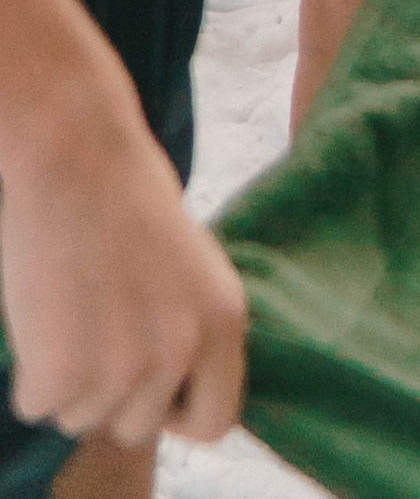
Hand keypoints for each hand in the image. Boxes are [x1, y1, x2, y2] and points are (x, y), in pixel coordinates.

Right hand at [0, 104, 246, 449]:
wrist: (78, 155)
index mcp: (224, 322)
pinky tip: (44, 315)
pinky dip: (31, 374)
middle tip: (96, 330)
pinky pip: (38, 405)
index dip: (177, 412)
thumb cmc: (127, 197)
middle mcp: (182, 352)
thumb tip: (171, 390)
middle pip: (137, 427)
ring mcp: (122, 369)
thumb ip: (189, 330)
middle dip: (111, 395)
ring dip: (70, 380)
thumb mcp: (192, 267)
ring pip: (83, 418)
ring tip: (72, 309)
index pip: (215, 421)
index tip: (151, 389)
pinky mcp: (63, 374)